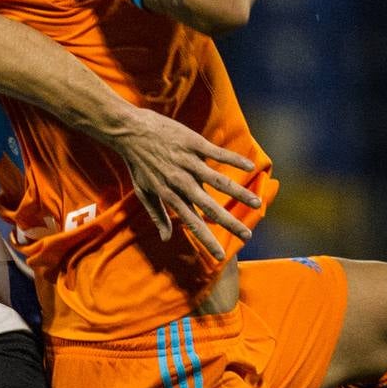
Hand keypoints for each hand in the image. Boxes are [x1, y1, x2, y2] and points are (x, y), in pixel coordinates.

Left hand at [107, 107, 262, 260]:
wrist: (129, 130)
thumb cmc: (137, 163)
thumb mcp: (142, 192)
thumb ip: (157, 215)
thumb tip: (166, 239)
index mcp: (169, 194)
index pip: (192, 223)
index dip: (206, 240)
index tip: (220, 257)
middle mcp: (180, 181)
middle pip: (209, 206)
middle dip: (229, 223)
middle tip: (248, 237)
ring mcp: (188, 162)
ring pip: (218, 180)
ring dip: (239, 192)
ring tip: (257, 204)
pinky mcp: (193, 144)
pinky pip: (217, 153)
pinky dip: (234, 160)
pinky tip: (251, 167)